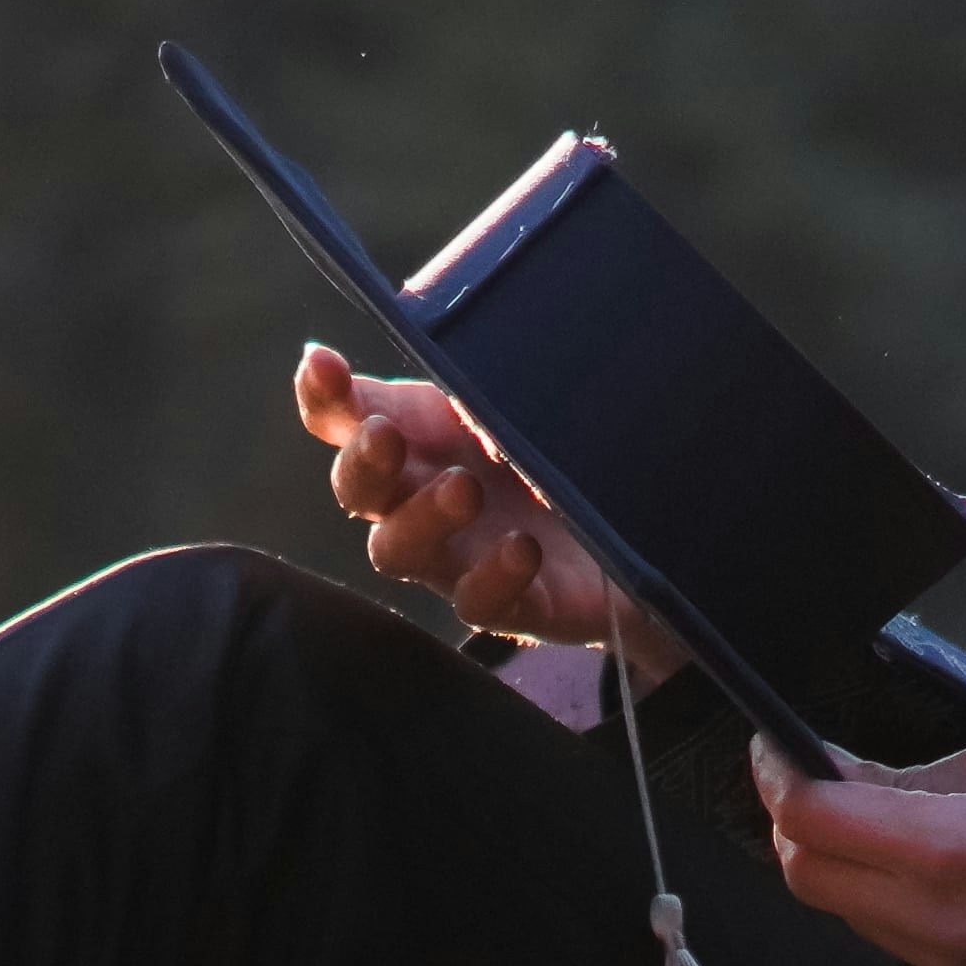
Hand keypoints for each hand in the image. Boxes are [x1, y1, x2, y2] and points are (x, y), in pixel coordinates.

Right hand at [292, 343, 680, 670]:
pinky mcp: (509, 604)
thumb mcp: (521, 404)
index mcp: (419, 438)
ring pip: (399, 551)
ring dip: (422, 518)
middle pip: (359, 490)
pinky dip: (493, 576)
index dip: (325, 396)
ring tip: (464, 488)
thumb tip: (426, 362)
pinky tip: (522, 549)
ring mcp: (459, 557)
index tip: (322, 366)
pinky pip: (479, 602)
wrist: (643, 531)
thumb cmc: (562, 453)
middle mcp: (421, 499)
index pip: (346, 418)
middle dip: (362, 462)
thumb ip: (470, 382)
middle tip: (385, 437)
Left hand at [750, 724, 965, 965]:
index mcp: (949, 853)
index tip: (776, 748)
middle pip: (809, 879)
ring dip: (844, 865)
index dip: (777, 778)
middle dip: (797, 824)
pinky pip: (900, 942)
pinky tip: (930, 862)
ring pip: (850, 915)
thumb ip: (918, 774)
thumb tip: (848, 778)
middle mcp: (939, 926)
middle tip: (817, 778)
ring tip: (881, 816)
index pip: (811, 821)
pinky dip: (890, 899)